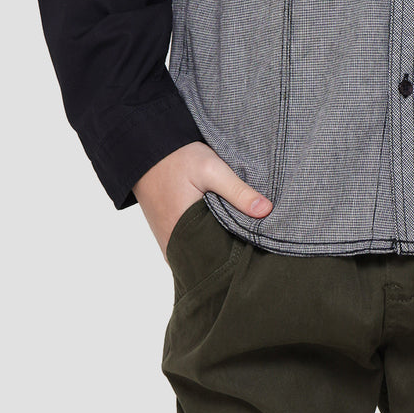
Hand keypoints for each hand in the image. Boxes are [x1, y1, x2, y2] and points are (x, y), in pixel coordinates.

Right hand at [132, 141, 272, 261]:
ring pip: (203, 254)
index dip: (242, 252)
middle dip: (233, 251)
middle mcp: (174, 248)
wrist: (146, 153)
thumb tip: (266, 211)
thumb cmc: (177, 159)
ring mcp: (170, 245)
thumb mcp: (211, 169)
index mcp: (183, 236)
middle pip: (211, 259)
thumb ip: (237, 191)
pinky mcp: (170, 238)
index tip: (263, 245)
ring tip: (244, 234)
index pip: (219, 258)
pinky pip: (193, 247)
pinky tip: (224, 228)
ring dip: (221, 245)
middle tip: (258, 242)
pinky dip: (208, 240)